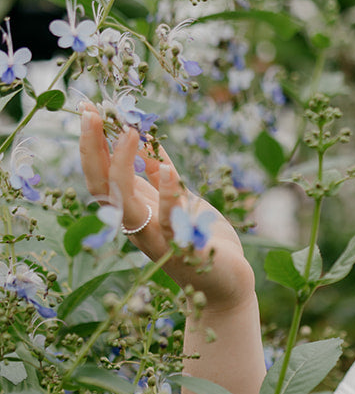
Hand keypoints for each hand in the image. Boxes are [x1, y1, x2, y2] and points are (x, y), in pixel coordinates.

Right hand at [79, 106, 254, 312]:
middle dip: (93, 150)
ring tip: (128, 132)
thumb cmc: (201, 239)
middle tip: (92, 113)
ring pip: (125, 206)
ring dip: (123, 168)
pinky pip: (170, 222)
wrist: (227, 284)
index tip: (88, 110)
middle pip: (101, 188)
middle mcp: (137, 227)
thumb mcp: (178, 198)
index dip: (90, 145)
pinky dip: (168, 195)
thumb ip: (158, 175)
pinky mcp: (185, 252)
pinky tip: (168, 169)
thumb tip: (144, 139)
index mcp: (134, 212)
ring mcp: (158, 241)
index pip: (99, 176)